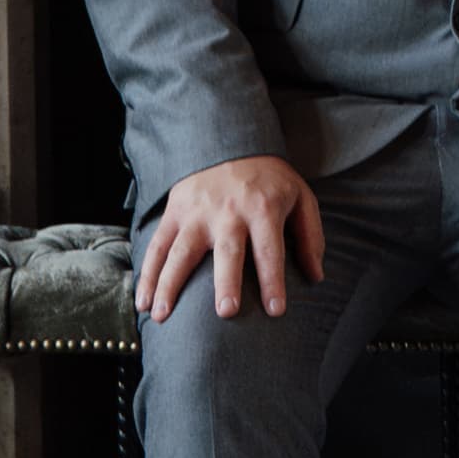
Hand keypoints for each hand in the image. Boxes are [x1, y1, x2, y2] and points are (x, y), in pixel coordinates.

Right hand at [138, 156, 325, 323]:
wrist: (229, 140)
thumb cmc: (269, 180)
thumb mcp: (301, 197)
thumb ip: (310, 236)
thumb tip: (317, 277)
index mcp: (263, 209)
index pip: (270, 250)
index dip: (274, 280)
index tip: (276, 311)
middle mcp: (228, 212)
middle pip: (228, 251)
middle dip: (227, 281)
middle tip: (226, 312)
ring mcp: (197, 212)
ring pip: (181, 251)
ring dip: (170, 284)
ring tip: (160, 316)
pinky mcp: (174, 211)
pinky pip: (157, 245)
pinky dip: (147, 273)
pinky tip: (141, 300)